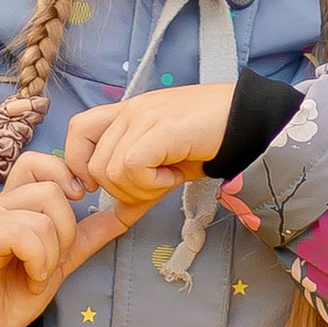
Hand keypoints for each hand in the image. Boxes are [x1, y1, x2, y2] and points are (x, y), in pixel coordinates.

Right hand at [0, 149, 123, 326]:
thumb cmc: (18, 291)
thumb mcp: (63, 259)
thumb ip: (88, 234)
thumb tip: (124, 214)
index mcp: (15, 202)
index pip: (37, 163)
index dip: (63, 175)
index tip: (79, 202)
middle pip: (50, 190)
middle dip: (66, 230)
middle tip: (55, 259)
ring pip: (41, 216)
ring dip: (51, 254)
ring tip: (39, 274)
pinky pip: (24, 235)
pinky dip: (38, 261)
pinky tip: (31, 278)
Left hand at [60, 82, 235, 213]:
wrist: (250, 120)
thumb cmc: (209, 140)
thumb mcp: (165, 163)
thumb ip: (139, 185)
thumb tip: (119, 216)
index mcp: (126, 113)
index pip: (77, 131)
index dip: (79, 164)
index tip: (100, 186)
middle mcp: (130, 110)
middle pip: (93, 165)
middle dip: (121, 191)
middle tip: (156, 186)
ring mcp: (144, 116)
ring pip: (110, 171)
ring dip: (140, 189)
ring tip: (169, 178)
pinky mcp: (161, 128)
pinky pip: (132, 167)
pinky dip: (152, 184)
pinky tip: (175, 176)